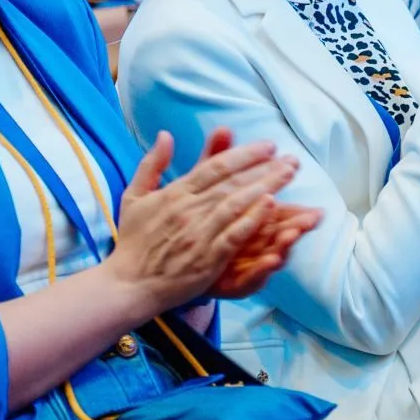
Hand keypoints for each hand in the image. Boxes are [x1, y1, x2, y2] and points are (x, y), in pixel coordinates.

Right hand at [108, 130, 303, 310]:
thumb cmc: (132, 241)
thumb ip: (151, 164)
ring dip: (265, 187)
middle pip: (232, 183)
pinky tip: (271, 205)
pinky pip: (233, 235)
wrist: (128, 284)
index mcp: (174, 194)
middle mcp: (188, 210)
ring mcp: (198, 235)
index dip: (244, 154)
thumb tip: (165, 134)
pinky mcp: (207, 259)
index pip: (215, 167)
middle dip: (264, 168)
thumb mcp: (134, 197)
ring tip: (289, 175)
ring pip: (237, 204)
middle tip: (292, 159)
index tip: (269, 146)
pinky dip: (252, 220)